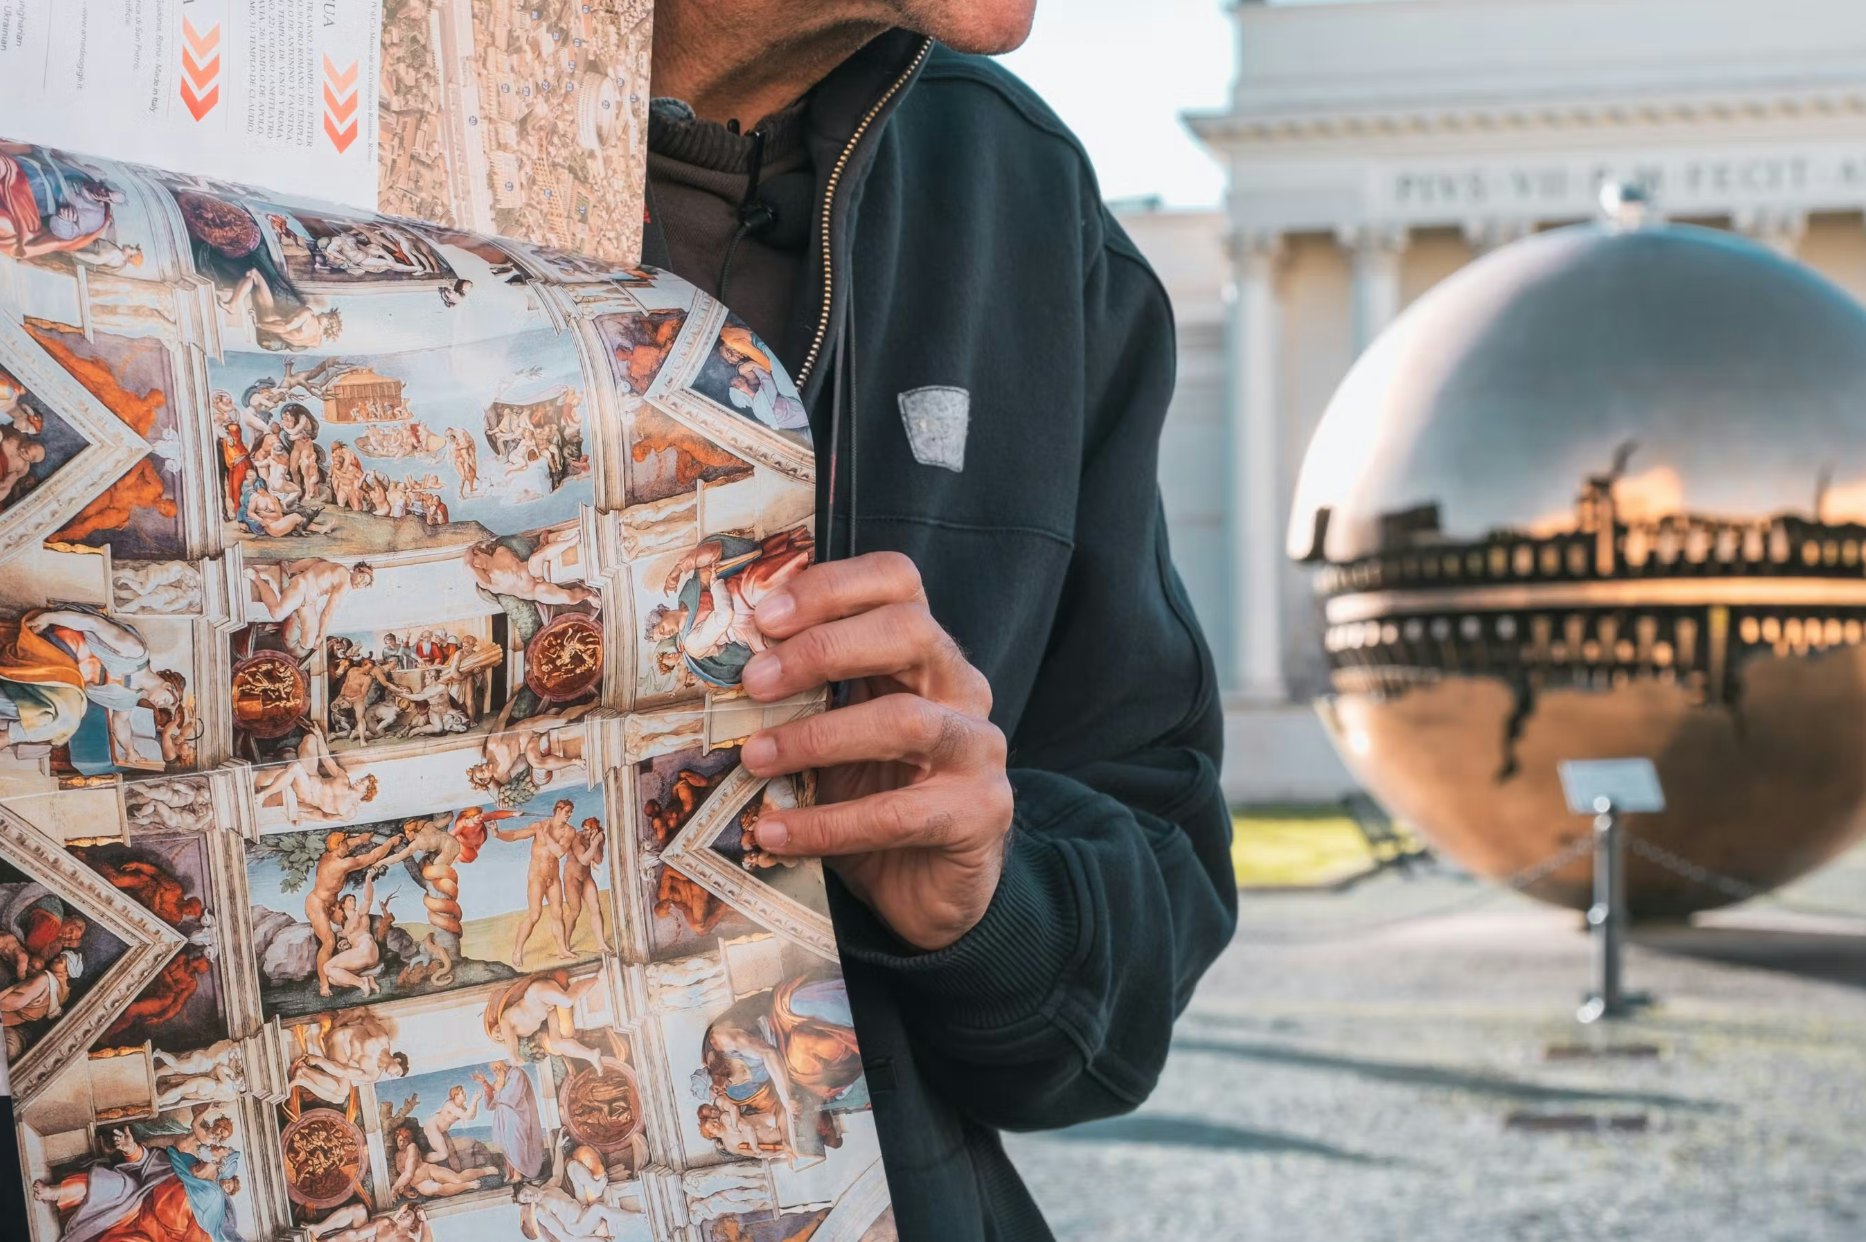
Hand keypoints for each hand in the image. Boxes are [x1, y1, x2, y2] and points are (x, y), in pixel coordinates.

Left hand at [739, 552, 1012, 950]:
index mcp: (925, 654)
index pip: (898, 581)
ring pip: (906, 721)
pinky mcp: (980, 814)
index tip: (764, 617)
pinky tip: (776, 833)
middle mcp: (962, 688)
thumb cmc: (871, 796)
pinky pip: (897, 814)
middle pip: (909, 630)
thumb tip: (718, 668)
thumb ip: (802, 695)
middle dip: (823, 648)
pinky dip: (827, 824)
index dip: (833, 586)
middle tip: (753, 682)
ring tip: (755, 759)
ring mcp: (978, 750)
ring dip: (818, 738)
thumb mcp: (833, 733)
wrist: (928, 887)